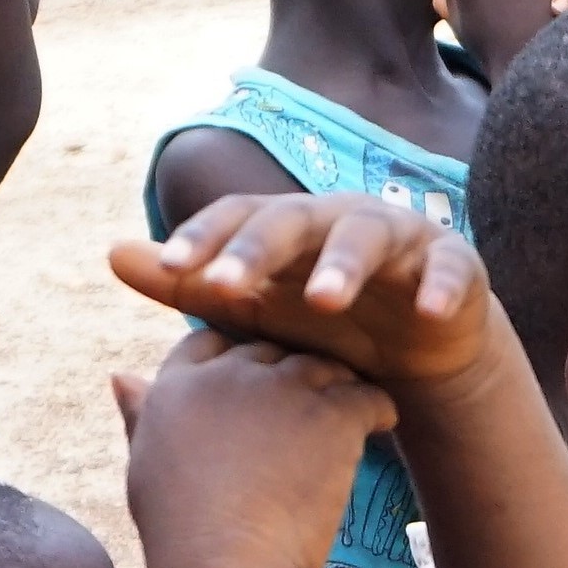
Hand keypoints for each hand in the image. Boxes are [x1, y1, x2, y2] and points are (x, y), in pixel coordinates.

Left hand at [115, 192, 492, 394]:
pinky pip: (448, 269)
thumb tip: (112, 254)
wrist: (417, 350)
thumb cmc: (324, 322)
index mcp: (288, 226)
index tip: (170, 271)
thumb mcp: (257, 308)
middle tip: (225, 285)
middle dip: (259, 249)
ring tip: (322, 302)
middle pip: (294, 219)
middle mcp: (338, 218)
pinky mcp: (454, 266)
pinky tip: (426, 311)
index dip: (205, 239)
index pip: (239, 218)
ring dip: (343, 266)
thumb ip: (190, 283)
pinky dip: (438, 287)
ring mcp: (399, 237)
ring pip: (367, 237)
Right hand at [125, 329, 398, 567]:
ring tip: (341, 428)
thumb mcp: (146, 464)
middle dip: (287, 380)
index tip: (247, 397)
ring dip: (334, 392)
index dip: (233, 365)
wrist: (220, 567)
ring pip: (322, 368)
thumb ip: (141, 414)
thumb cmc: (179, 533)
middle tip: (303, 418)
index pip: (210, 343)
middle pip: (270, 352)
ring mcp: (282, 389)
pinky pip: (367, 397)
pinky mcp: (329, 415)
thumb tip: (120, 377)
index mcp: (178, 384)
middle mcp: (230, 373)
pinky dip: (377, 411)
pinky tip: (378, 428)